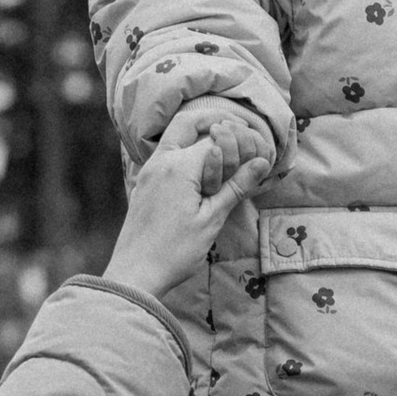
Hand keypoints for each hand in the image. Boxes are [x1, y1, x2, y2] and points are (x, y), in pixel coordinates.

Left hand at [107, 110, 278, 310]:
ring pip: (175, 137)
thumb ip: (236, 187)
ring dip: (198, 135)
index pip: (216, 139)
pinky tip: (200, 173)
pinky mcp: (145, 183)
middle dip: (214, 121)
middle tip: (237, 131)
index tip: (257, 152)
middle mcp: (161, 161)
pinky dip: (185, 152)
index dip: (239, 143)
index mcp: (180, 167)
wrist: (135, 274)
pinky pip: (166, 155)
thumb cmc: (175, 251)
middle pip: (188, 123)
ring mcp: (150, 171)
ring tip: (223, 152)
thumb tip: (261, 163)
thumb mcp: (211, 220)